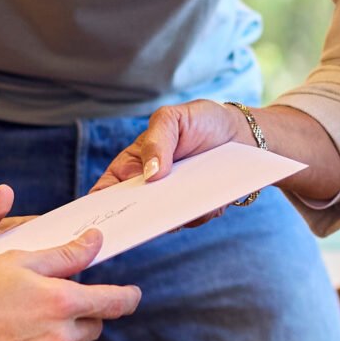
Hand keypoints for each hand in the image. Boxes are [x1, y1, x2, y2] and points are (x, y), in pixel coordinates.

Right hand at [0, 230, 141, 340]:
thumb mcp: (20, 261)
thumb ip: (65, 255)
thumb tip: (96, 242)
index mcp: (63, 302)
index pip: (114, 302)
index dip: (127, 297)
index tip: (132, 296)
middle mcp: (60, 338)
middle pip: (93, 328)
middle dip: (82, 315)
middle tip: (54, 304)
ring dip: (55, 338)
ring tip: (20, 325)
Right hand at [88, 99, 259, 232]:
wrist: (241, 132)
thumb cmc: (199, 121)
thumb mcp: (172, 119)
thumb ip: (156, 141)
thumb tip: (150, 174)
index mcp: (133, 165)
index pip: (107, 190)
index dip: (98, 203)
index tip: (99, 212)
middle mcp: (150, 189)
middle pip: (133, 213)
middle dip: (134, 219)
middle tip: (139, 217)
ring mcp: (174, 202)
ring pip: (165, 221)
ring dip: (170, 217)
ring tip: (179, 204)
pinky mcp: (199, 210)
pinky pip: (194, 219)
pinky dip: (200, 212)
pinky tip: (209, 200)